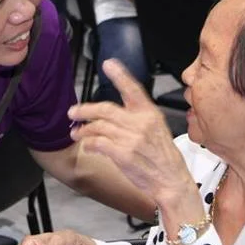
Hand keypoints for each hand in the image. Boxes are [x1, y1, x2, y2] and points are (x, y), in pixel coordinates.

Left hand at [68, 59, 192, 203]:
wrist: (171, 180)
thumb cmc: (162, 157)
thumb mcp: (156, 129)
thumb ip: (135, 118)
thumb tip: (108, 114)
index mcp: (150, 113)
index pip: (133, 89)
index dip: (120, 75)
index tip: (108, 64)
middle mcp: (141, 123)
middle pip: (105, 109)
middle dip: (85, 110)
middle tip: (72, 112)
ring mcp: (132, 139)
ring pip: (98, 127)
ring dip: (84, 130)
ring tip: (76, 133)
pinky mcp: (124, 154)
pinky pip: (99, 143)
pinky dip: (90, 143)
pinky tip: (87, 145)